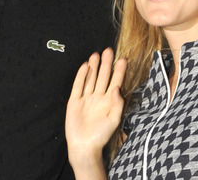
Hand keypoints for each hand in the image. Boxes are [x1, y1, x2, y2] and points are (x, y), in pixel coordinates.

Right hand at [66, 48, 126, 166]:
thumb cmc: (101, 136)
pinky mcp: (74, 101)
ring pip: (91, 79)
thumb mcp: (114, 120)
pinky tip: (85, 66)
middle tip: (109, 50)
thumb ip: (117, 103)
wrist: (84, 146)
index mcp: (109, 102)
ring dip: (94, 67)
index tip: (123, 59)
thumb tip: (116, 87)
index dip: (119, 71)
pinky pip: (78, 86)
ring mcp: (86, 98)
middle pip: (103, 77)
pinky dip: (81, 76)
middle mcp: (98, 97)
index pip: (115, 82)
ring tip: (96, 54)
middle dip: (106, 64)